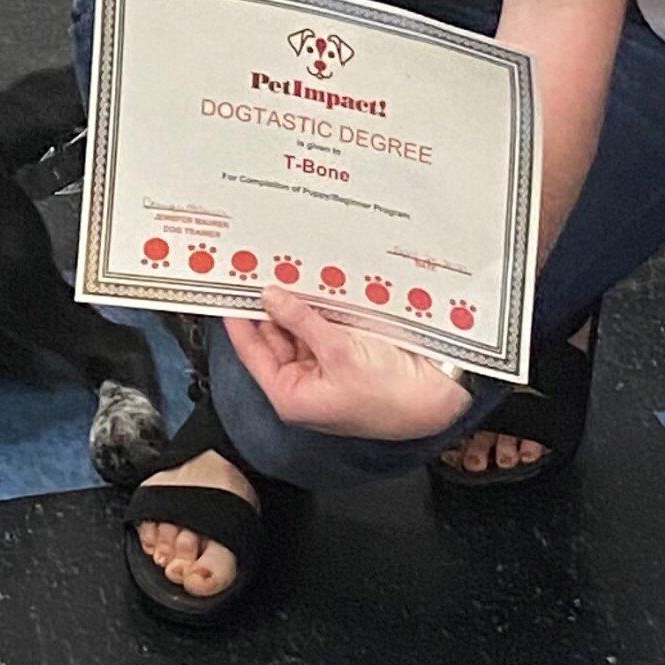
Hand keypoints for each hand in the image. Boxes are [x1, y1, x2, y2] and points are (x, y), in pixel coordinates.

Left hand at [225, 286, 475, 444]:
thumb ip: (302, 320)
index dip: (238, 318)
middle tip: (261, 265)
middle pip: (275, 336)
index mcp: (290, 395)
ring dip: (296, 302)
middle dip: (271, 304)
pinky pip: (322, 327)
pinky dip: (319, 307)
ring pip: (299, 328)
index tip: (226, 287)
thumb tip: (271, 296)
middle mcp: (303, 384)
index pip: (251, 350)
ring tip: (287, 267)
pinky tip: (316, 282)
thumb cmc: (391, 394)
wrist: (438, 399)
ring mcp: (324, 369)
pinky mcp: (344, 356)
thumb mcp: (339, 351)